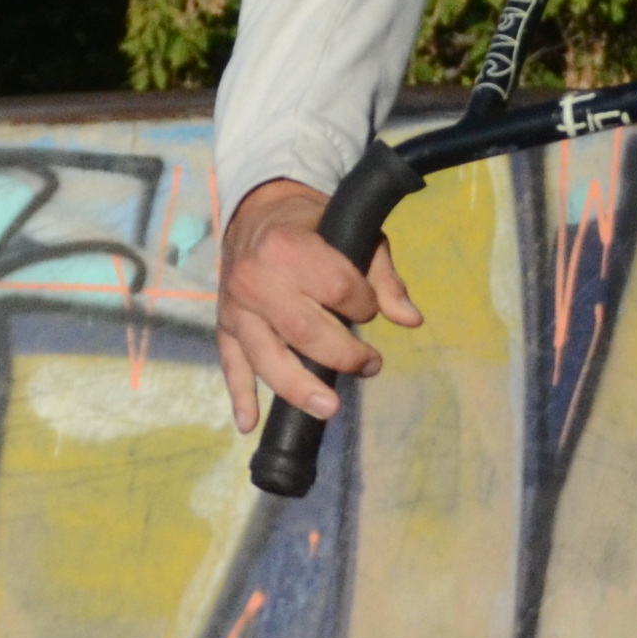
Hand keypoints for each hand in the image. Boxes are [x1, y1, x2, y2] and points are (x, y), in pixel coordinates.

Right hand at [218, 178, 425, 428]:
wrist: (257, 214)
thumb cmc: (313, 226)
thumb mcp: (353, 235)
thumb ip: (383, 278)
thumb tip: (411, 320)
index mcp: (286, 246)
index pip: (335, 288)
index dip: (363, 304)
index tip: (368, 307)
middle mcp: (254, 277)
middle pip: (303, 330)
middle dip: (344, 355)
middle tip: (371, 365)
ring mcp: (236, 308)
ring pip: (266, 356)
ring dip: (299, 388)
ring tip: (330, 408)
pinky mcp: (225, 328)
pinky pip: (231, 365)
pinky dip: (240, 396)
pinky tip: (249, 423)